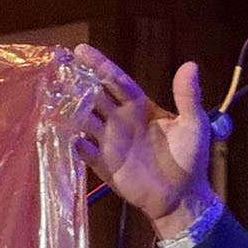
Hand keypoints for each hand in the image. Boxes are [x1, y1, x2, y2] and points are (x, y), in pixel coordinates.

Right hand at [73, 45, 214, 236]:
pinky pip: (85, 151)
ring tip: (53, 97)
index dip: (99, 65)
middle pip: (93, 96)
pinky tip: (72, 137)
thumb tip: (191, 65)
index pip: (115, 81)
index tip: (80, 50)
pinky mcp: (104, 165)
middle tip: (57, 68)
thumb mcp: (194, 125)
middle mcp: (120, 120)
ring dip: (69, 109)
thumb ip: (188, 97)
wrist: (183, 197)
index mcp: (139, 107)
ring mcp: (110, 142)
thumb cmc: (191, 159)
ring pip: (83, 120)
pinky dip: (76, 144)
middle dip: (75, 82)